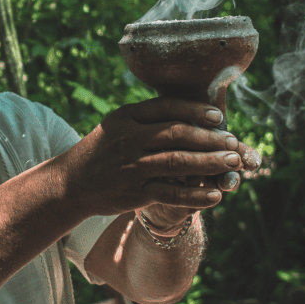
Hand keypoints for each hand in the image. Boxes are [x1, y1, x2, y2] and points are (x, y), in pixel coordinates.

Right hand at [54, 97, 260, 219]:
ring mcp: (133, 166)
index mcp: (126, 117)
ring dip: (210, 162)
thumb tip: (187, 112)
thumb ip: (146, 117)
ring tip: (233, 162)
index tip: (218, 117)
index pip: (167, 107)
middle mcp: (130, 139)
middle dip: (211, 137)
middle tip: (234, 142)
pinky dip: (195, 194)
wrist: (70, 184)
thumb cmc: (100, 151)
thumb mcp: (117, 125)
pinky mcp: (135, 193)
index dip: (196, 110)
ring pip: (179, 162)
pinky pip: (171, 192)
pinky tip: (215, 195)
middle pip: (178, 134)